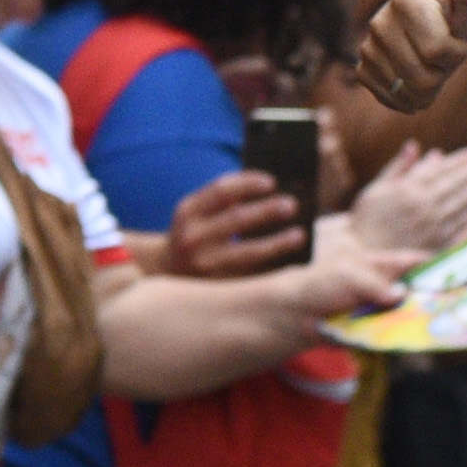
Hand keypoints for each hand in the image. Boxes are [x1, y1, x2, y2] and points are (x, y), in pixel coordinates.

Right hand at [162, 165, 310, 278]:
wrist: (166, 271)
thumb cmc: (196, 233)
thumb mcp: (198, 213)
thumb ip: (224, 201)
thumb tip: (273, 189)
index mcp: (188, 211)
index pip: (221, 190)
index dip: (248, 183)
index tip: (272, 181)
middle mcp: (192, 237)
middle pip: (237, 219)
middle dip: (267, 210)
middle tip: (293, 204)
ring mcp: (204, 264)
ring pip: (248, 253)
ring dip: (278, 243)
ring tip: (300, 235)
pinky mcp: (218, 285)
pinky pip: (252, 274)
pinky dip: (274, 266)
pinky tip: (292, 260)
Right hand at [346, 142, 466, 266]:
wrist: (361, 256)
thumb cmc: (366, 221)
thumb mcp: (377, 189)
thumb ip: (399, 167)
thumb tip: (417, 146)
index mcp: (410, 190)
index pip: (444, 171)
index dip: (465, 161)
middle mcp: (424, 206)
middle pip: (460, 185)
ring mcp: (434, 226)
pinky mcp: (440, 245)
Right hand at [356, 0, 466, 111]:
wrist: (435, 12)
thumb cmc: (459, 7)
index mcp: (406, 1)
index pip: (437, 52)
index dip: (457, 53)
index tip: (457, 37)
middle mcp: (379, 23)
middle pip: (421, 80)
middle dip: (443, 73)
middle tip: (444, 52)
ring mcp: (368, 45)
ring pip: (405, 93)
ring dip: (427, 87)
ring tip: (429, 61)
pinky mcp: (363, 67)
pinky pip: (386, 97)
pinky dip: (406, 99)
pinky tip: (416, 83)